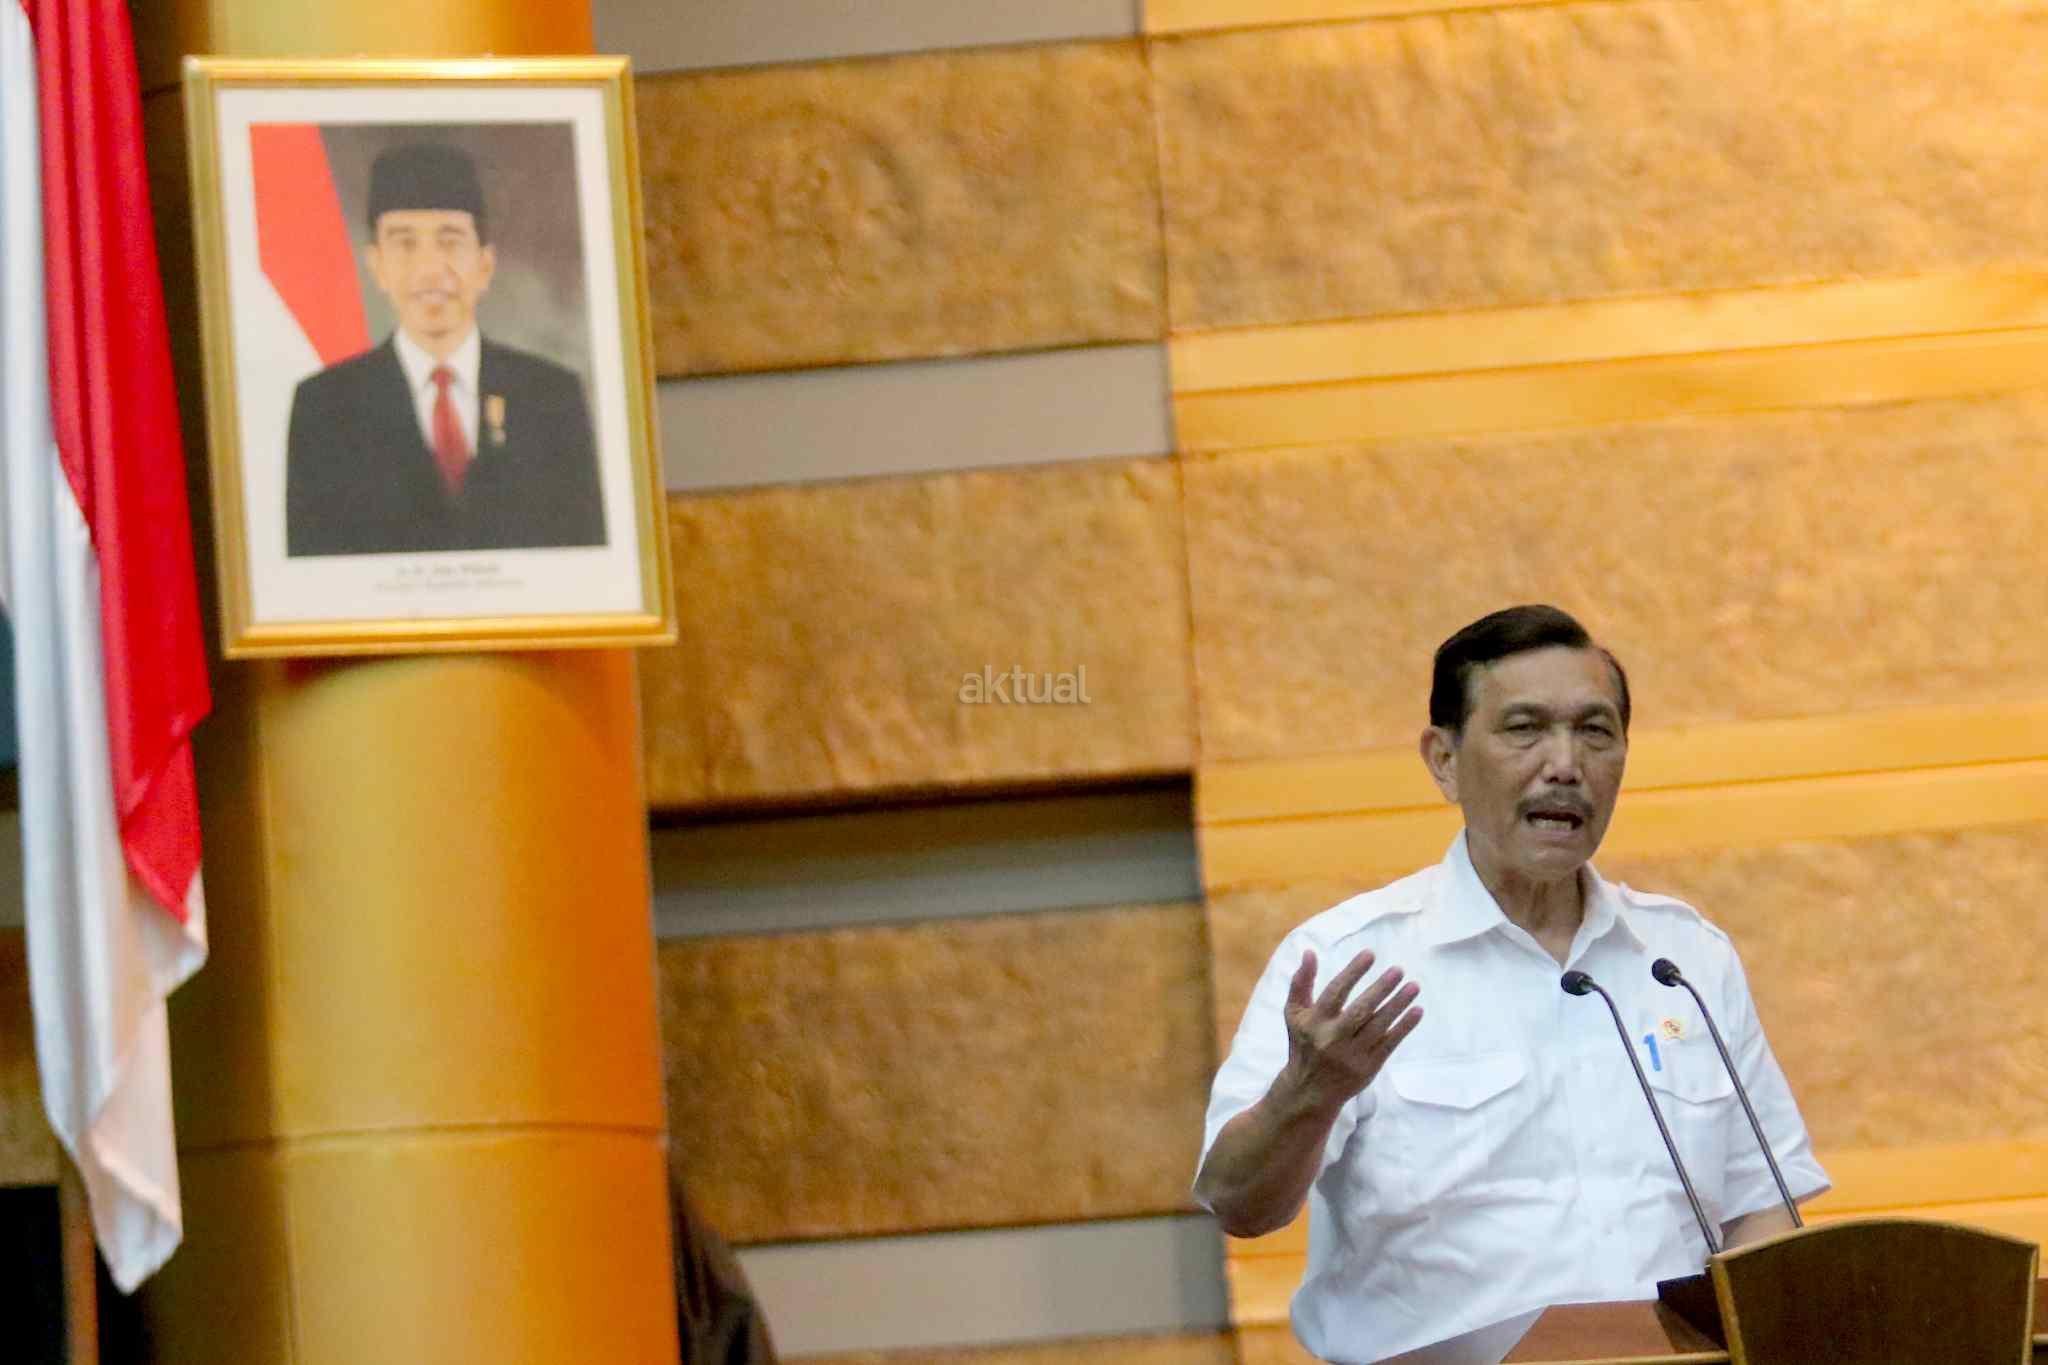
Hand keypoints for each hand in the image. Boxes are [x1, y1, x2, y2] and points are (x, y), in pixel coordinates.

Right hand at [1280, 948, 1421, 1112]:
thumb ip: (1300, 983)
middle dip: (1381, 989)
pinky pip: (1389, 1044)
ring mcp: (1352, 1054)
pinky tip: (1417, 1011)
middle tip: (1398, 970)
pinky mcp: (1368, 1067)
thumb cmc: (1304, 1043)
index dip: (1353, 972)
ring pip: (1379, 1026)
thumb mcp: (1294, 1014)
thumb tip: (1310, 952)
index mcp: (1315, 1022)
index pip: (1336, 992)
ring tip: (1413, 986)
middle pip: (1361, 1010)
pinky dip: (1404, 1027)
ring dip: (1398, 1005)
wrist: (1310, 1090)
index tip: (1370, 954)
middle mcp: (1333, 1038)